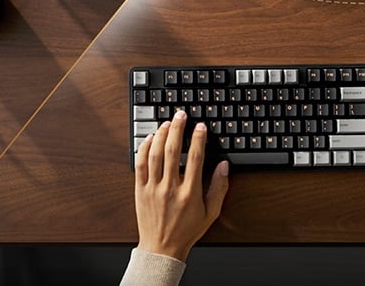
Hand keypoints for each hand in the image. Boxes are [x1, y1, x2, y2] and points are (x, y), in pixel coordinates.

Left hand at [134, 111, 228, 260]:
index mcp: (189, 193)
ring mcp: (153, 188)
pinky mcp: (140, 190)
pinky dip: (144, 149)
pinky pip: (140, 165)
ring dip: (161, 135)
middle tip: (181, 115)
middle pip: (172, 150)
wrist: (161, 249)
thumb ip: (219, 188)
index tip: (200, 127)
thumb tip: (224, 166)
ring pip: (155, 154)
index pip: (194, 158)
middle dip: (178, 128)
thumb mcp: (211, 212)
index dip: (198, 138)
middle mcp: (170, 188)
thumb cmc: (186, 231)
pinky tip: (150, 139)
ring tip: (167, 123)